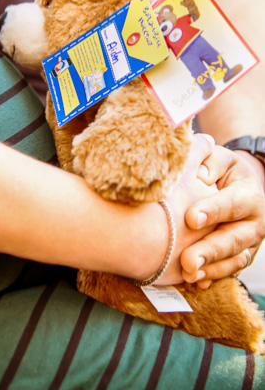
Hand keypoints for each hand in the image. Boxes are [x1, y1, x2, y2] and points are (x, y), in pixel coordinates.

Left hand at [179, 138, 264, 287]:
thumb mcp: (218, 159)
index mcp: (249, 196)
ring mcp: (249, 243)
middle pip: (234, 239)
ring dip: (212, 269)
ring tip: (189, 274)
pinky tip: (197, 283)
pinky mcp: (240, 257)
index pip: (231, 204)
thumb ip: (209, 161)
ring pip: (234, 260)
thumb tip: (199, 173)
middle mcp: (255, 222)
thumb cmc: (220, 171)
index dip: (213, 210)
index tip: (191, 218)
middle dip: (210, 251)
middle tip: (187, 260)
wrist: (237, 188)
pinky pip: (230, 271)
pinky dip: (214, 278)